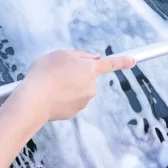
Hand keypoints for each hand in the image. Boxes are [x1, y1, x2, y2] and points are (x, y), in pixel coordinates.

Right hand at [17, 50, 135, 121]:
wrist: (34, 100)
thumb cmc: (45, 74)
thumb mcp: (60, 54)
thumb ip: (79, 56)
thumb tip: (93, 59)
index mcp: (89, 69)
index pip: (110, 64)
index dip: (122, 61)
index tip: (133, 60)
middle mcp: (90, 86)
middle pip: (86, 78)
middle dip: (75, 76)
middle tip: (56, 74)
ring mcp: (83, 101)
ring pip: (77, 91)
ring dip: (66, 88)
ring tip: (50, 86)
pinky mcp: (73, 113)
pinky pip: (69, 102)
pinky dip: (61, 99)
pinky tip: (50, 97)